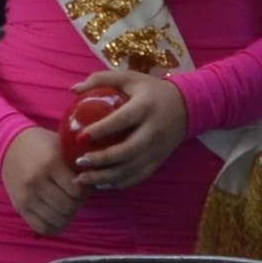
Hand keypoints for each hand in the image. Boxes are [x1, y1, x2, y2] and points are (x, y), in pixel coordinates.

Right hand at [0, 127, 87, 236]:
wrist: (9, 146)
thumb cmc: (42, 144)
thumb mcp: (62, 147)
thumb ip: (78, 164)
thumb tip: (98, 182)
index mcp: (51, 164)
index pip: (78, 191)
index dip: (87, 190)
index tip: (86, 185)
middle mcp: (36, 181)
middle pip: (68, 207)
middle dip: (79, 204)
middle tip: (78, 196)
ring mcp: (26, 196)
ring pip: (57, 220)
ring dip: (68, 215)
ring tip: (68, 204)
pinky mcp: (19, 207)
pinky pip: (41, 228)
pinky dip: (54, 225)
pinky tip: (58, 215)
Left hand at [64, 68, 190, 190]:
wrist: (188, 106)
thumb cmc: (152, 91)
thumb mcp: (130, 78)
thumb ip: (101, 79)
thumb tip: (72, 90)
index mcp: (146, 107)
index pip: (123, 120)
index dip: (102, 129)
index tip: (81, 136)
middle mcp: (153, 130)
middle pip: (128, 150)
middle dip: (102, 159)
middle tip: (79, 161)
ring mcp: (158, 148)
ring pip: (132, 169)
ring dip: (106, 177)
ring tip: (83, 179)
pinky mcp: (159, 160)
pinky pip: (139, 176)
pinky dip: (119, 183)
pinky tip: (101, 184)